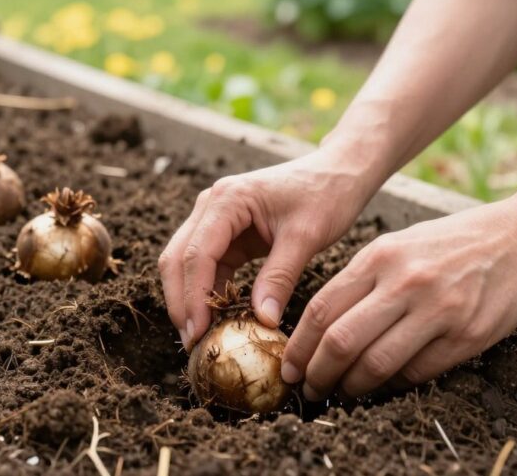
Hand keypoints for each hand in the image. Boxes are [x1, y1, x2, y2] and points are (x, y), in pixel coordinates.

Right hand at [158, 148, 375, 349]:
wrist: (337, 172)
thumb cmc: (326, 195)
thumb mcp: (306, 236)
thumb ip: (280, 277)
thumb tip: (261, 319)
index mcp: (227, 199)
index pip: (197, 254)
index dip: (193, 297)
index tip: (198, 334)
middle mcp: (211, 205)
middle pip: (178, 259)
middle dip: (181, 302)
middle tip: (192, 343)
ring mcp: (215, 218)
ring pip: (186, 264)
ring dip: (191, 300)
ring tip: (202, 338)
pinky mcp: (226, 233)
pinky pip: (208, 266)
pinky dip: (209, 293)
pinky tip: (219, 319)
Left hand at [281, 198, 516, 399]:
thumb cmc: (454, 241)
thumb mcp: (399, 244)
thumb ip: (362, 278)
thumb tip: (321, 324)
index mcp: (380, 256)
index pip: (322, 309)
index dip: (298, 345)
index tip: (289, 365)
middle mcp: (404, 283)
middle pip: (341, 341)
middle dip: (317, 373)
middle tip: (308, 388)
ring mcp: (437, 310)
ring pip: (376, 364)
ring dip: (351, 387)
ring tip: (341, 392)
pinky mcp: (467, 335)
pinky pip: (417, 372)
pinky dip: (392, 385)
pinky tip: (382, 386)